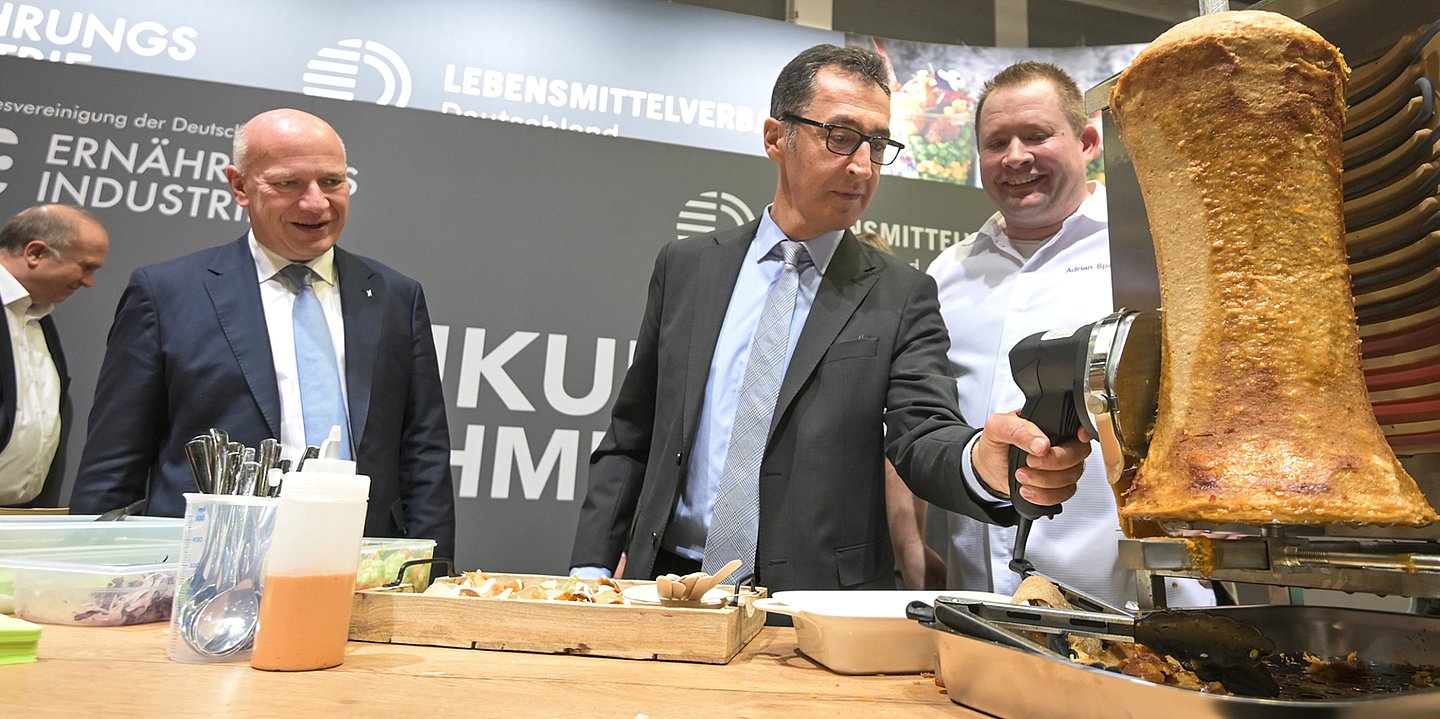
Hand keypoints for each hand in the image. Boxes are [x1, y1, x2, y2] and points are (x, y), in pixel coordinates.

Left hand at [973, 411, 1090, 505]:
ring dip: (1044, 481)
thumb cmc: (996, 444)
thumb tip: (1042, 443)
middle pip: (1078, 454)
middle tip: (1029, 461)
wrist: (988, 467)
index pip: (1080, 426)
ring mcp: (1062, 467)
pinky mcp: (1057, 486)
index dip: (1084, 434)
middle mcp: (1061, 444)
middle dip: (1054, 462)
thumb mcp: (997, 428)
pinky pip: (1064, 494)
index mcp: (1051, 424)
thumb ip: (1017, 430)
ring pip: (1071, 477)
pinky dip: (1044, 495)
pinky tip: (1028, 489)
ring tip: (1021, 475)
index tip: (1076, 439)